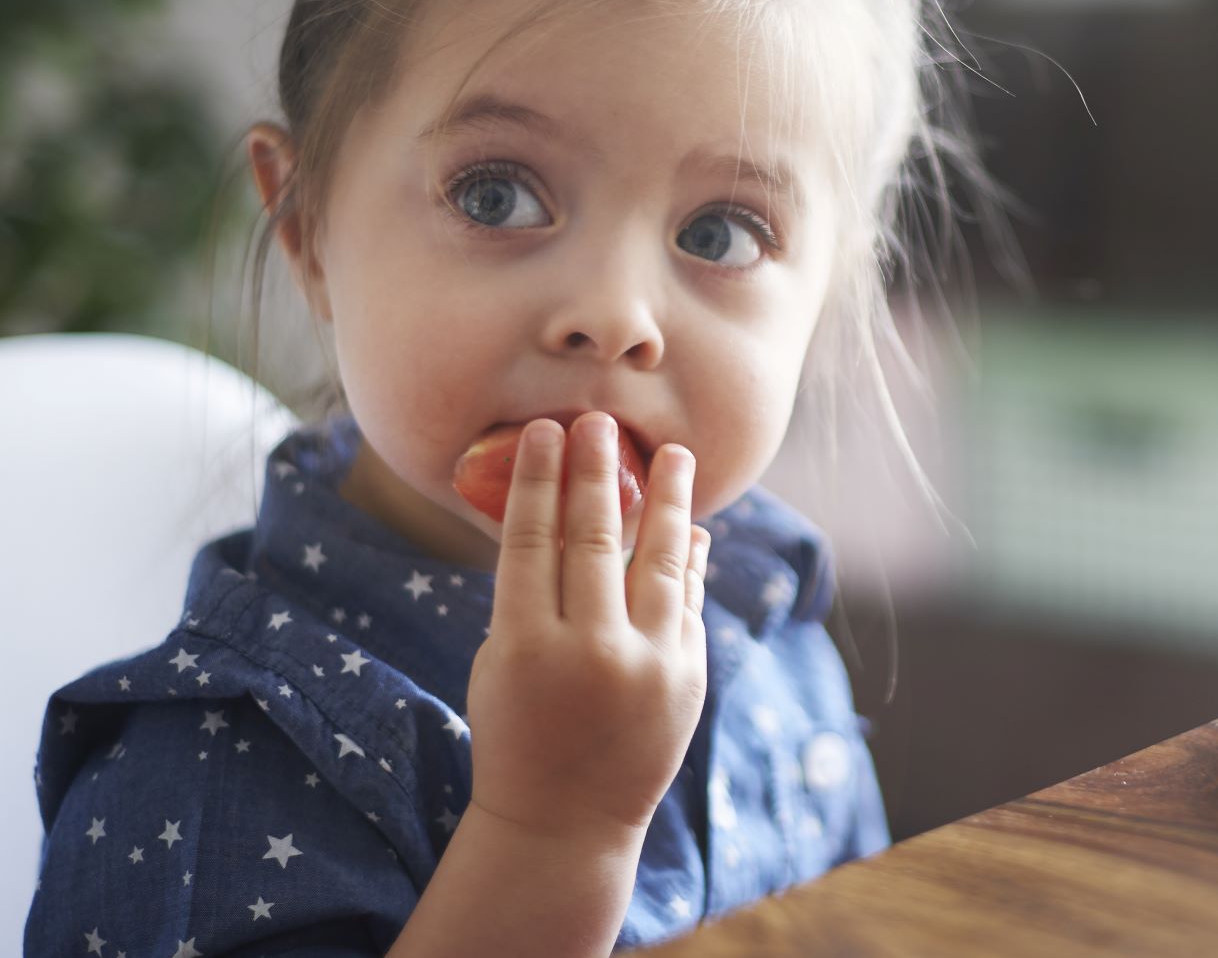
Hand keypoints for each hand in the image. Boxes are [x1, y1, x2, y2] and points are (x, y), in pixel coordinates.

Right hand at [464, 412, 709, 844]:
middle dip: (597, 473)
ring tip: (675, 454)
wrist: (565, 821)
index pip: (532, 541)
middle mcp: (589, 652)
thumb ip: (532, 597)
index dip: (540, 480)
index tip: (546, 432)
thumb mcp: (501, 664)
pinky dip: (690, 562)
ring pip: (661, 562)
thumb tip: (569, 518)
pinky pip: (689, 602)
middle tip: (601, 422)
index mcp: (524, 647)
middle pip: (594, 540)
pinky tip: (691, 527)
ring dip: (668, 502)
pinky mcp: (687, 678)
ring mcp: (646, 666)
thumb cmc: (517, 731)